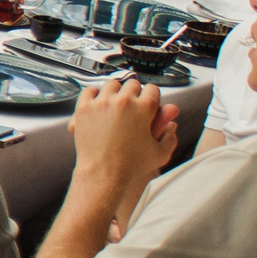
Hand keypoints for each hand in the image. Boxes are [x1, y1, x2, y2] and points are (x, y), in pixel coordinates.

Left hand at [67, 79, 176, 208]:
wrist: (104, 173)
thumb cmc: (131, 166)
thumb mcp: (161, 154)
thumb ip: (170, 138)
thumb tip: (172, 126)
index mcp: (144, 108)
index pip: (152, 89)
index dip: (152, 96)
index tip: (148, 103)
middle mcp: (123, 101)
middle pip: (132, 84)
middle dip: (135, 92)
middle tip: (133, 104)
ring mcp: (102, 103)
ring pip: (111, 84)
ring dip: (116, 91)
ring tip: (117, 103)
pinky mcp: (84, 108)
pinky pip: (89, 91)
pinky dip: (95, 94)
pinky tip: (99, 103)